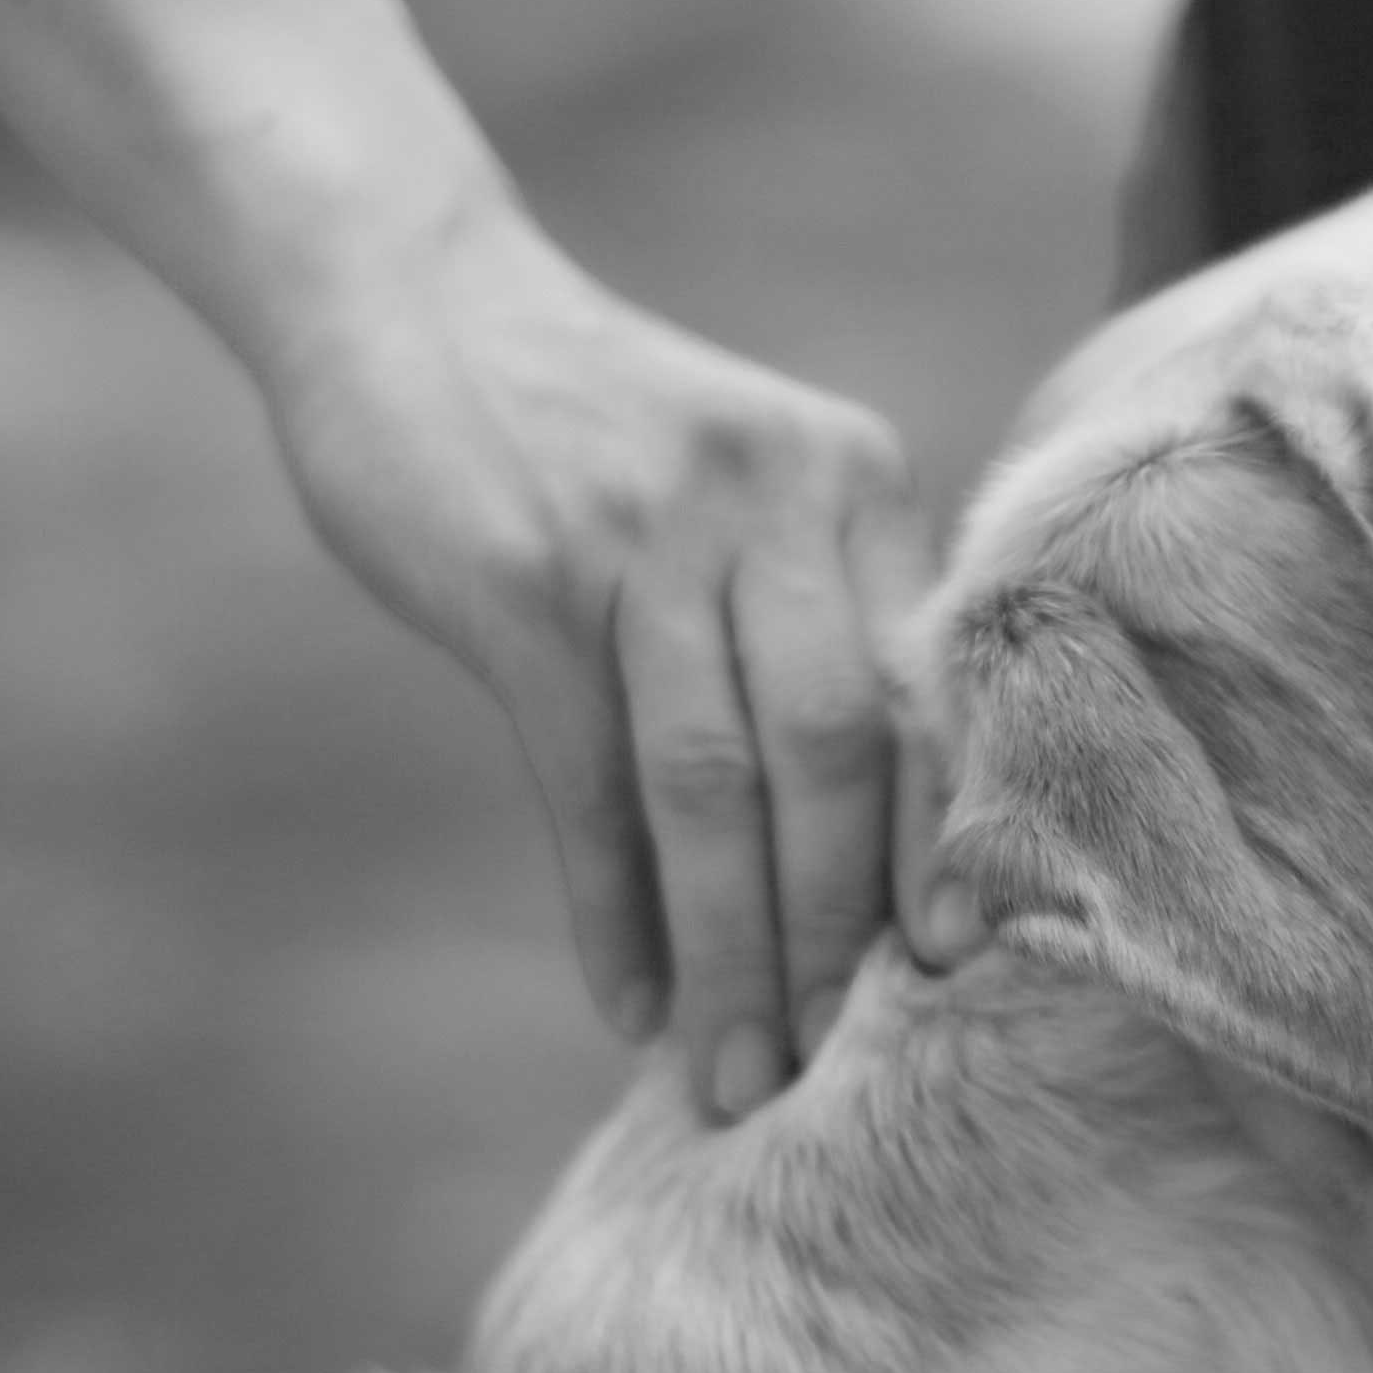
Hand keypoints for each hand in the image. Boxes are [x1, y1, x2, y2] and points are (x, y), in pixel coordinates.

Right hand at [265, 205, 954, 1111]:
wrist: (408, 297)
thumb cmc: (597, 434)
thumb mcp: (745, 485)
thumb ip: (820, 617)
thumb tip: (880, 848)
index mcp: (853, 479)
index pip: (926, 688)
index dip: (947, 840)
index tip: (963, 972)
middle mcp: (769, 498)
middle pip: (833, 752)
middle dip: (835, 931)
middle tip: (834, 1065)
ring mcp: (639, 536)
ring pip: (708, 785)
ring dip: (728, 950)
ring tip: (734, 1075)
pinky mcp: (518, 578)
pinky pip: (582, 781)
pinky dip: (609, 908)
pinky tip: (630, 1002)